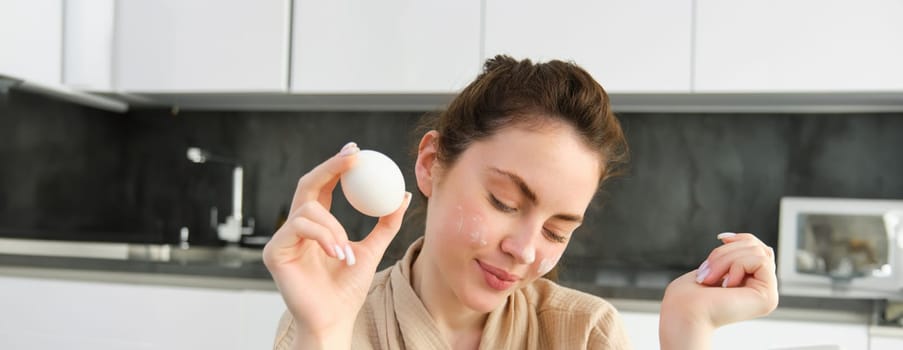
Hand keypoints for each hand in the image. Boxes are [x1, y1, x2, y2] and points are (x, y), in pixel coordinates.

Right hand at [262, 142, 411, 346]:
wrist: (335, 320)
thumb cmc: (347, 291)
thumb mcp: (373, 250)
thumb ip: (386, 224)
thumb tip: (402, 196)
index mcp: (317, 224)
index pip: (324, 186)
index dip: (337, 167)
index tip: (357, 152)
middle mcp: (296, 228)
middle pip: (307, 184)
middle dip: (331, 167)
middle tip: (354, 157)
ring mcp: (282, 239)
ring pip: (309, 209)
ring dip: (335, 227)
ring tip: (346, 252)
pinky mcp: (274, 252)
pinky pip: (299, 227)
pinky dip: (324, 237)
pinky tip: (338, 255)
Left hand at [659, 233, 778, 349]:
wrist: (684, 311)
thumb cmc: (690, 294)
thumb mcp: (713, 266)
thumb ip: (732, 255)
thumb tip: (738, 238)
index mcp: (749, 283)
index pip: (757, 248)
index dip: (741, 238)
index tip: (721, 238)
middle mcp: (761, 290)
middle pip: (756, 247)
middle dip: (726, 252)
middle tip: (706, 271)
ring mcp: (767, 295)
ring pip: (758, 252)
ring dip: (726, 259)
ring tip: (710, 278)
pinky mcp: (768, 297)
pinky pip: (760, 261)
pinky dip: (737, 265)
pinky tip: (726, 285)